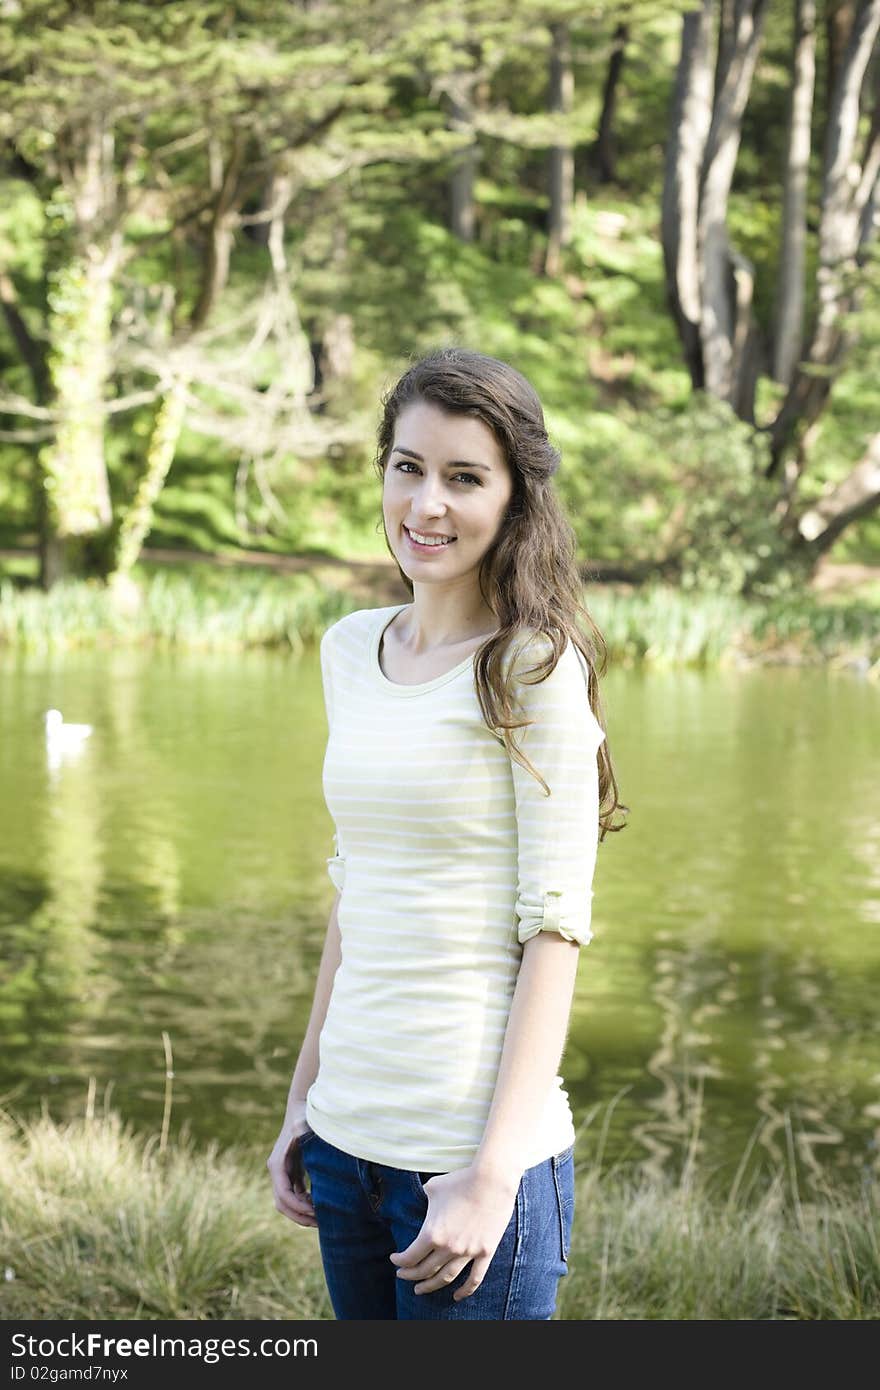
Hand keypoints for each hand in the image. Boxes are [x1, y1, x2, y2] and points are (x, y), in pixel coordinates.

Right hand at [266, 1101, 317, 1227]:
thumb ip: (304, 1134)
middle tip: (321, 1222)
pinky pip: (294, 1194)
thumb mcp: (304, 1126)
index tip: (315, 1212)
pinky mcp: (291, 1171)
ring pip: (287, 1202)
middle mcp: (277, 1171)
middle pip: (282, 1204)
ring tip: (322, 1218)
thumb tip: (304, 1140)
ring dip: (302, 1213)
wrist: (302, 1106)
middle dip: (299, 1216)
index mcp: (277, 1164)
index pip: (283, 1195)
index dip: (298, 1207)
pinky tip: (320, 1204)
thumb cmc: (304, 1116)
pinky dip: (304, 1203)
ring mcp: (283, 1172)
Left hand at [390, 1163, 519, 1300]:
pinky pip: (474, 1279)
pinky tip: (457, 1296)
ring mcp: (468, 1252)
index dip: (399, 1260)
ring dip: (431, 1286)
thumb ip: (424, 1197)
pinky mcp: (485, 1252)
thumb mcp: (433, 1187)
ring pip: (445, 1278)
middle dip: (410, 1275)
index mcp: (432, 1233)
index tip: (395, 1259)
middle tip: (403, 1276)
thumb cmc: (460, 1180)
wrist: (491, 1180)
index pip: (410, 1256)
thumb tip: (422, 1197)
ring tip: (420, 1289)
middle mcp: (448, 1247)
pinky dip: (465, 1291)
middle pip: (425, 1270)